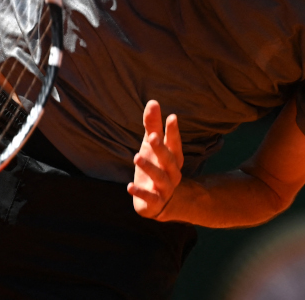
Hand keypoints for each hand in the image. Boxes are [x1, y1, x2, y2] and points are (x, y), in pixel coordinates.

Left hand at [127, 100, 183, 218]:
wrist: (160, 202)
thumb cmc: (156, 166)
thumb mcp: (152, 146)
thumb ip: (153, 126)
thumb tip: (153, 102)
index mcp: (174, 158)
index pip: (175, 143)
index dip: (173, 131)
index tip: (171, 117)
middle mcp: (173, 173)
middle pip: (169, 159)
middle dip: (162, 148)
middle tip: (152, 136)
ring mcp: (165, 188)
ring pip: (160, 178)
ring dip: (149, 167)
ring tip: (136, 157)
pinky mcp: (155, 202)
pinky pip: (150, 198)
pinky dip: (140, 193)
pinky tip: (129, 187)